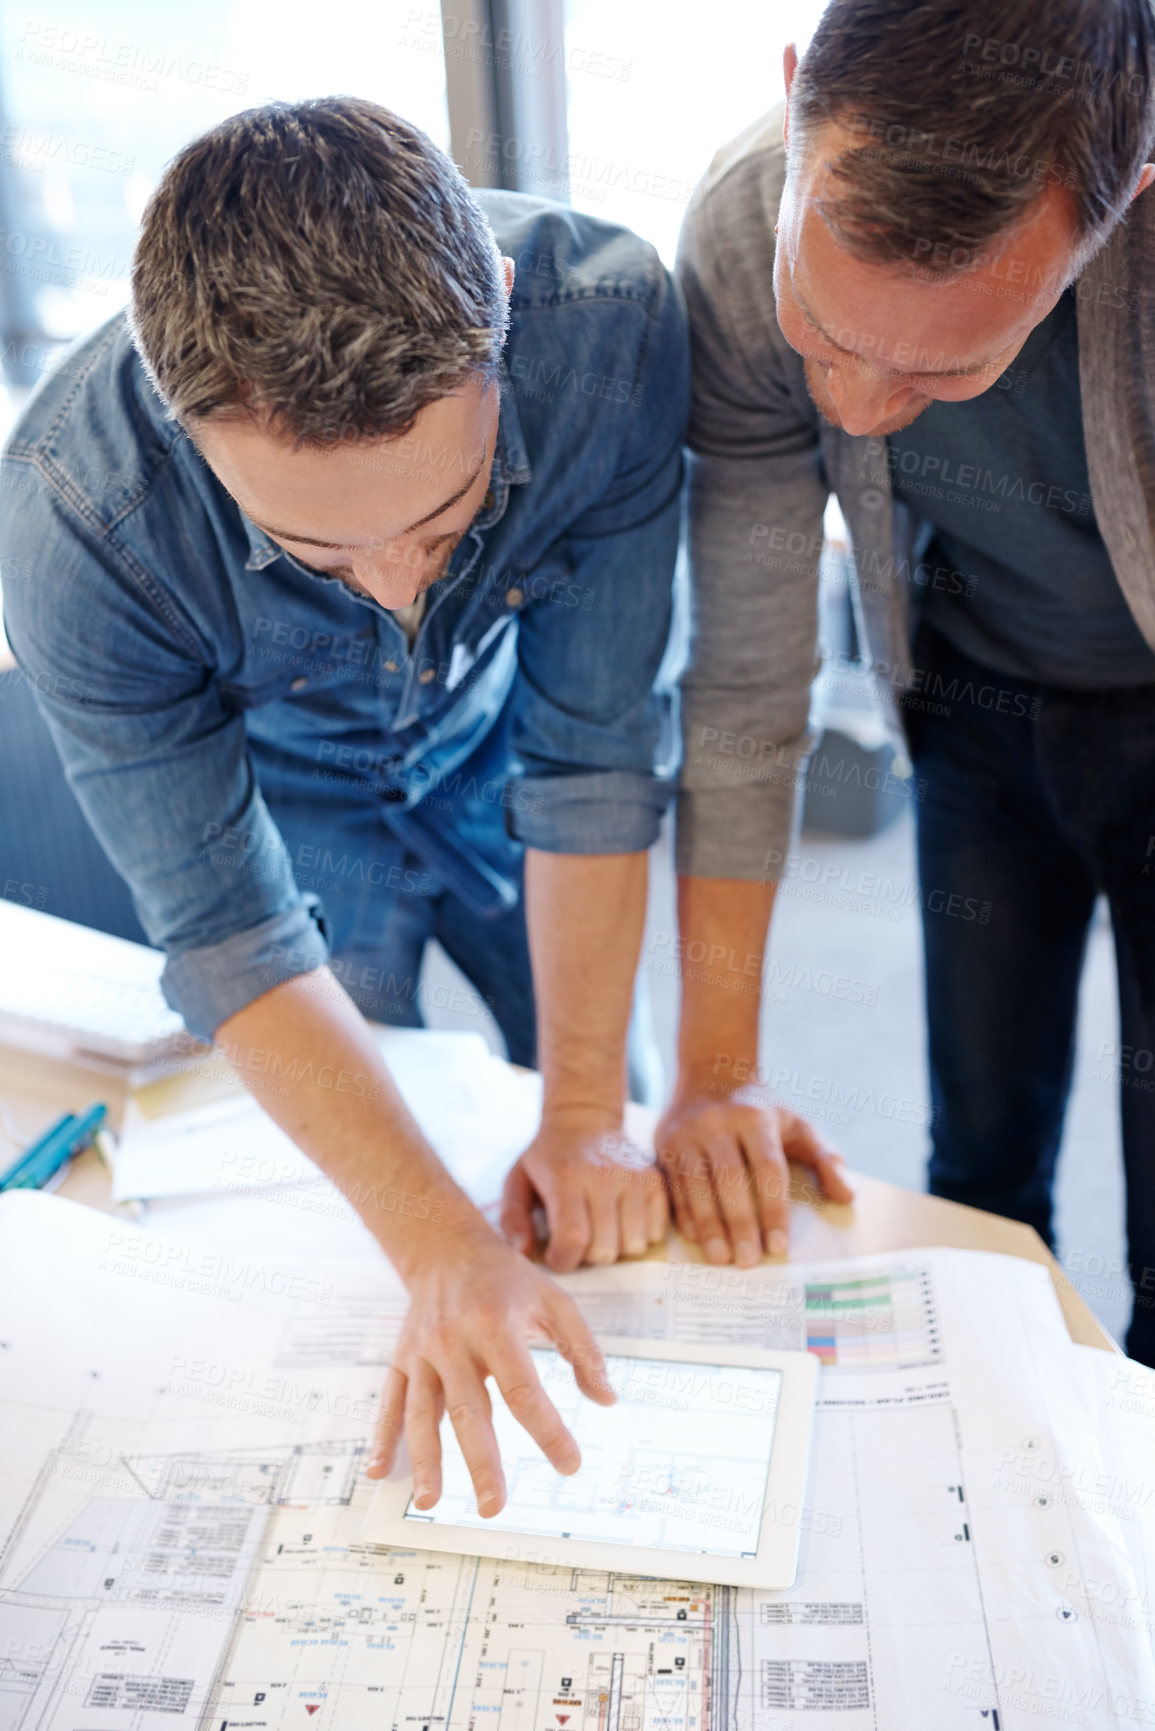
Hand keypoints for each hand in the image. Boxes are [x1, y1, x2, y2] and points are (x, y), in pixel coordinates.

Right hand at [365, 1219, 614, 1515]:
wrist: (447, 1247)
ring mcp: (422, 1352)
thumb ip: (583, 1350)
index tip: (570, 1464)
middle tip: (494, 1506)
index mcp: (497, 1325)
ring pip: (421, 1412)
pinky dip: (382, 1437)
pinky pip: (389, 1401)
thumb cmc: (507, 1280)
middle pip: (468, 1409)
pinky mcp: (401, 1358)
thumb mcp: (554, 1301)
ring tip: (431, 1502)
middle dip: (480, 1461)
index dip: (548, 1430)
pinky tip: (378, 1471)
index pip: (524, 1389)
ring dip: (425, 1459)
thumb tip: (606, 1400)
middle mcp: (454, 1341)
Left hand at [500, 1107, 668, 1271]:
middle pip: (605, 1249)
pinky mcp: (655, 1180)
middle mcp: (604, 1176)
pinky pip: (656, 1232)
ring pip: (633, 1245)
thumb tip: (524, 1252)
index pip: (573, 1238)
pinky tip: (621, 1218)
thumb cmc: (547, 1157)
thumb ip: (513, 1219)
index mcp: (566, 1177)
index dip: (563, 1260)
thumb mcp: (517, 1180)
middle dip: (587, 1255)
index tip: (556, 1255)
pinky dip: (639, 1235)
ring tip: (600, 1227)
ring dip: (615, 1247)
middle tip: (578, 1237)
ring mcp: (634, 1178)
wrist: (585, 1119)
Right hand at [655, 1089, 852, 1265]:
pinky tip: (696, 1238)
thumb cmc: (760, 1110)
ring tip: (721, 1258)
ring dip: (709, 1226)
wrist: (710, 1073)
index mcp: (754, 1118)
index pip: (767, 1168)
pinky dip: (683, 1214)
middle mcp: (716, 1123)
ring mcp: (685, 1133)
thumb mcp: (795, 1124)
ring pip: (696, 1185)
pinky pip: (673, 1185)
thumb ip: (823, 1158)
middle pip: (730, 1179)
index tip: (779, 1245)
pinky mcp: (663, 1145)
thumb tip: (847, 1197)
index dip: (773, 1209)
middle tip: (749, 1261)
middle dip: (740, 1224)